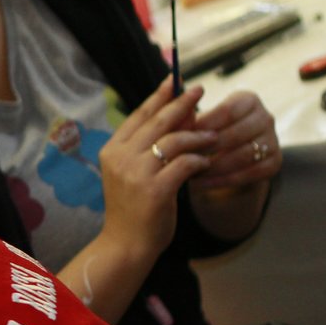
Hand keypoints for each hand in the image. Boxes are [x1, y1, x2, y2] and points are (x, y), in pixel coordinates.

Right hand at [96, 77, 212, 261]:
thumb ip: (150, 146)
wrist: (126, 244)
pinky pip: (185, 164)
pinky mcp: (156, 189)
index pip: (139, 115)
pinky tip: (206, 164)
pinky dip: (199, 161)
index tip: (175, 80)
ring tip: (213, 138)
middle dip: (181, 103)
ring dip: (197, 136)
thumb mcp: (135, 172)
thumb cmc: (134, 208)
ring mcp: (136, 173)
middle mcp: (120, 158)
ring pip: (174, 140)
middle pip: (157, 122)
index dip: (159, 96)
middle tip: (200, 90)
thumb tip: (181, 115)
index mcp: (112, 150)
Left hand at [188, 89, 280, 191]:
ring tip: (188, 174)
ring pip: (243, 155)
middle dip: (207, 149)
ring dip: (213, 167)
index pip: (227, 111)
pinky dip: (224, 179)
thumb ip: (187, 119)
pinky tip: (203, 183)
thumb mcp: (196, 124)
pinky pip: (250, 173)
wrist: (223, 160)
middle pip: (235, 134)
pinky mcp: (275, 162)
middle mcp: (265, 117)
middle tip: (182, 160)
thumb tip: (176, 117)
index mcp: (248, 100)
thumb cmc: (204, 136)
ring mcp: (273, 140)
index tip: (180, 140)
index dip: (203, 127)